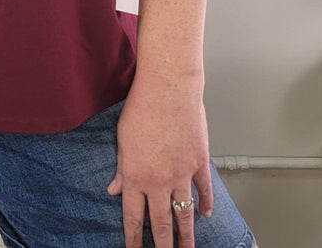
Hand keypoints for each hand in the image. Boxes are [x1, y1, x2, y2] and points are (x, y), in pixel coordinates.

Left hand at [106, 82, 212, 247]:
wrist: (168, 89)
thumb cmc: (141, 107)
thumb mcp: (122, 139)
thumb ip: (121, 169)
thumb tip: (115, 190)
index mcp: (136, 176)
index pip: (134, 217)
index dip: (134, 239)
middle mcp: (159, 181)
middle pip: (162, 223)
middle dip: (163, 247)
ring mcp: (182, 174)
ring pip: (185, 214)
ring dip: (187, 236)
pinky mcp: (199, 163)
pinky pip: (204, 190)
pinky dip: (206, 204)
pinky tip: (206, 215)